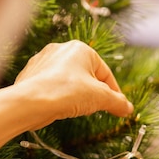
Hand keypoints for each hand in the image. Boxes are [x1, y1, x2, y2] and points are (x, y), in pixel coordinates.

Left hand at [12, 40, 132, 128]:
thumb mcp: (100, 98)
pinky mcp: (31, 74)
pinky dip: (58, 96)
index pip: (105, 73)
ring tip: (75, 108)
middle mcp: (61, 50)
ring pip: (68, 81)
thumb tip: (128, 108)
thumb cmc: (66, 93)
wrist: (30, 102)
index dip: (114, 93)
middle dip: (93, 93)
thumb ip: (117, 102)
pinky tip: (58, 107)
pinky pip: (52, 86)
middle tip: (95, 109)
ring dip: (75, 95)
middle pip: (87, 76)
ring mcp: (43, 61)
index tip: (118, 107)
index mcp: (81, 49)